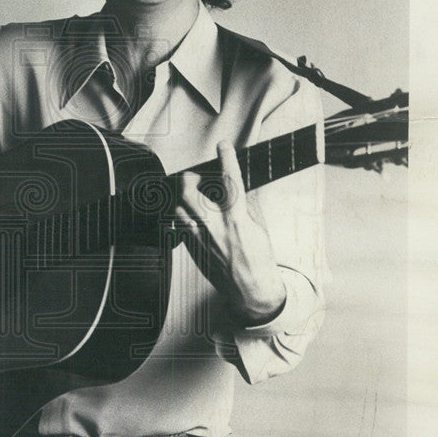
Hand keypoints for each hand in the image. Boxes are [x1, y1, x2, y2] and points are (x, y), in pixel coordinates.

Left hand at [175, 141, 285, 326]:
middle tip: (196, 178)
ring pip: (178, 207)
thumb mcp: (259, 227)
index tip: (223, 146)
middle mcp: (215, 227)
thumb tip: (234, 187)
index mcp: (237, 219)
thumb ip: (244, 205)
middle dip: (190, 178)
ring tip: (193, 197)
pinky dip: (182, 216)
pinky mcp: (191, 250)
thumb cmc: (259, 259)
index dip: (226, 159)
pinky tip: (191, 216)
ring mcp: (200, 239)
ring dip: (183, 197)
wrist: (251, 290)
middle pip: (189, 191)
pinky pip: (178, 225)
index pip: (230, 181)